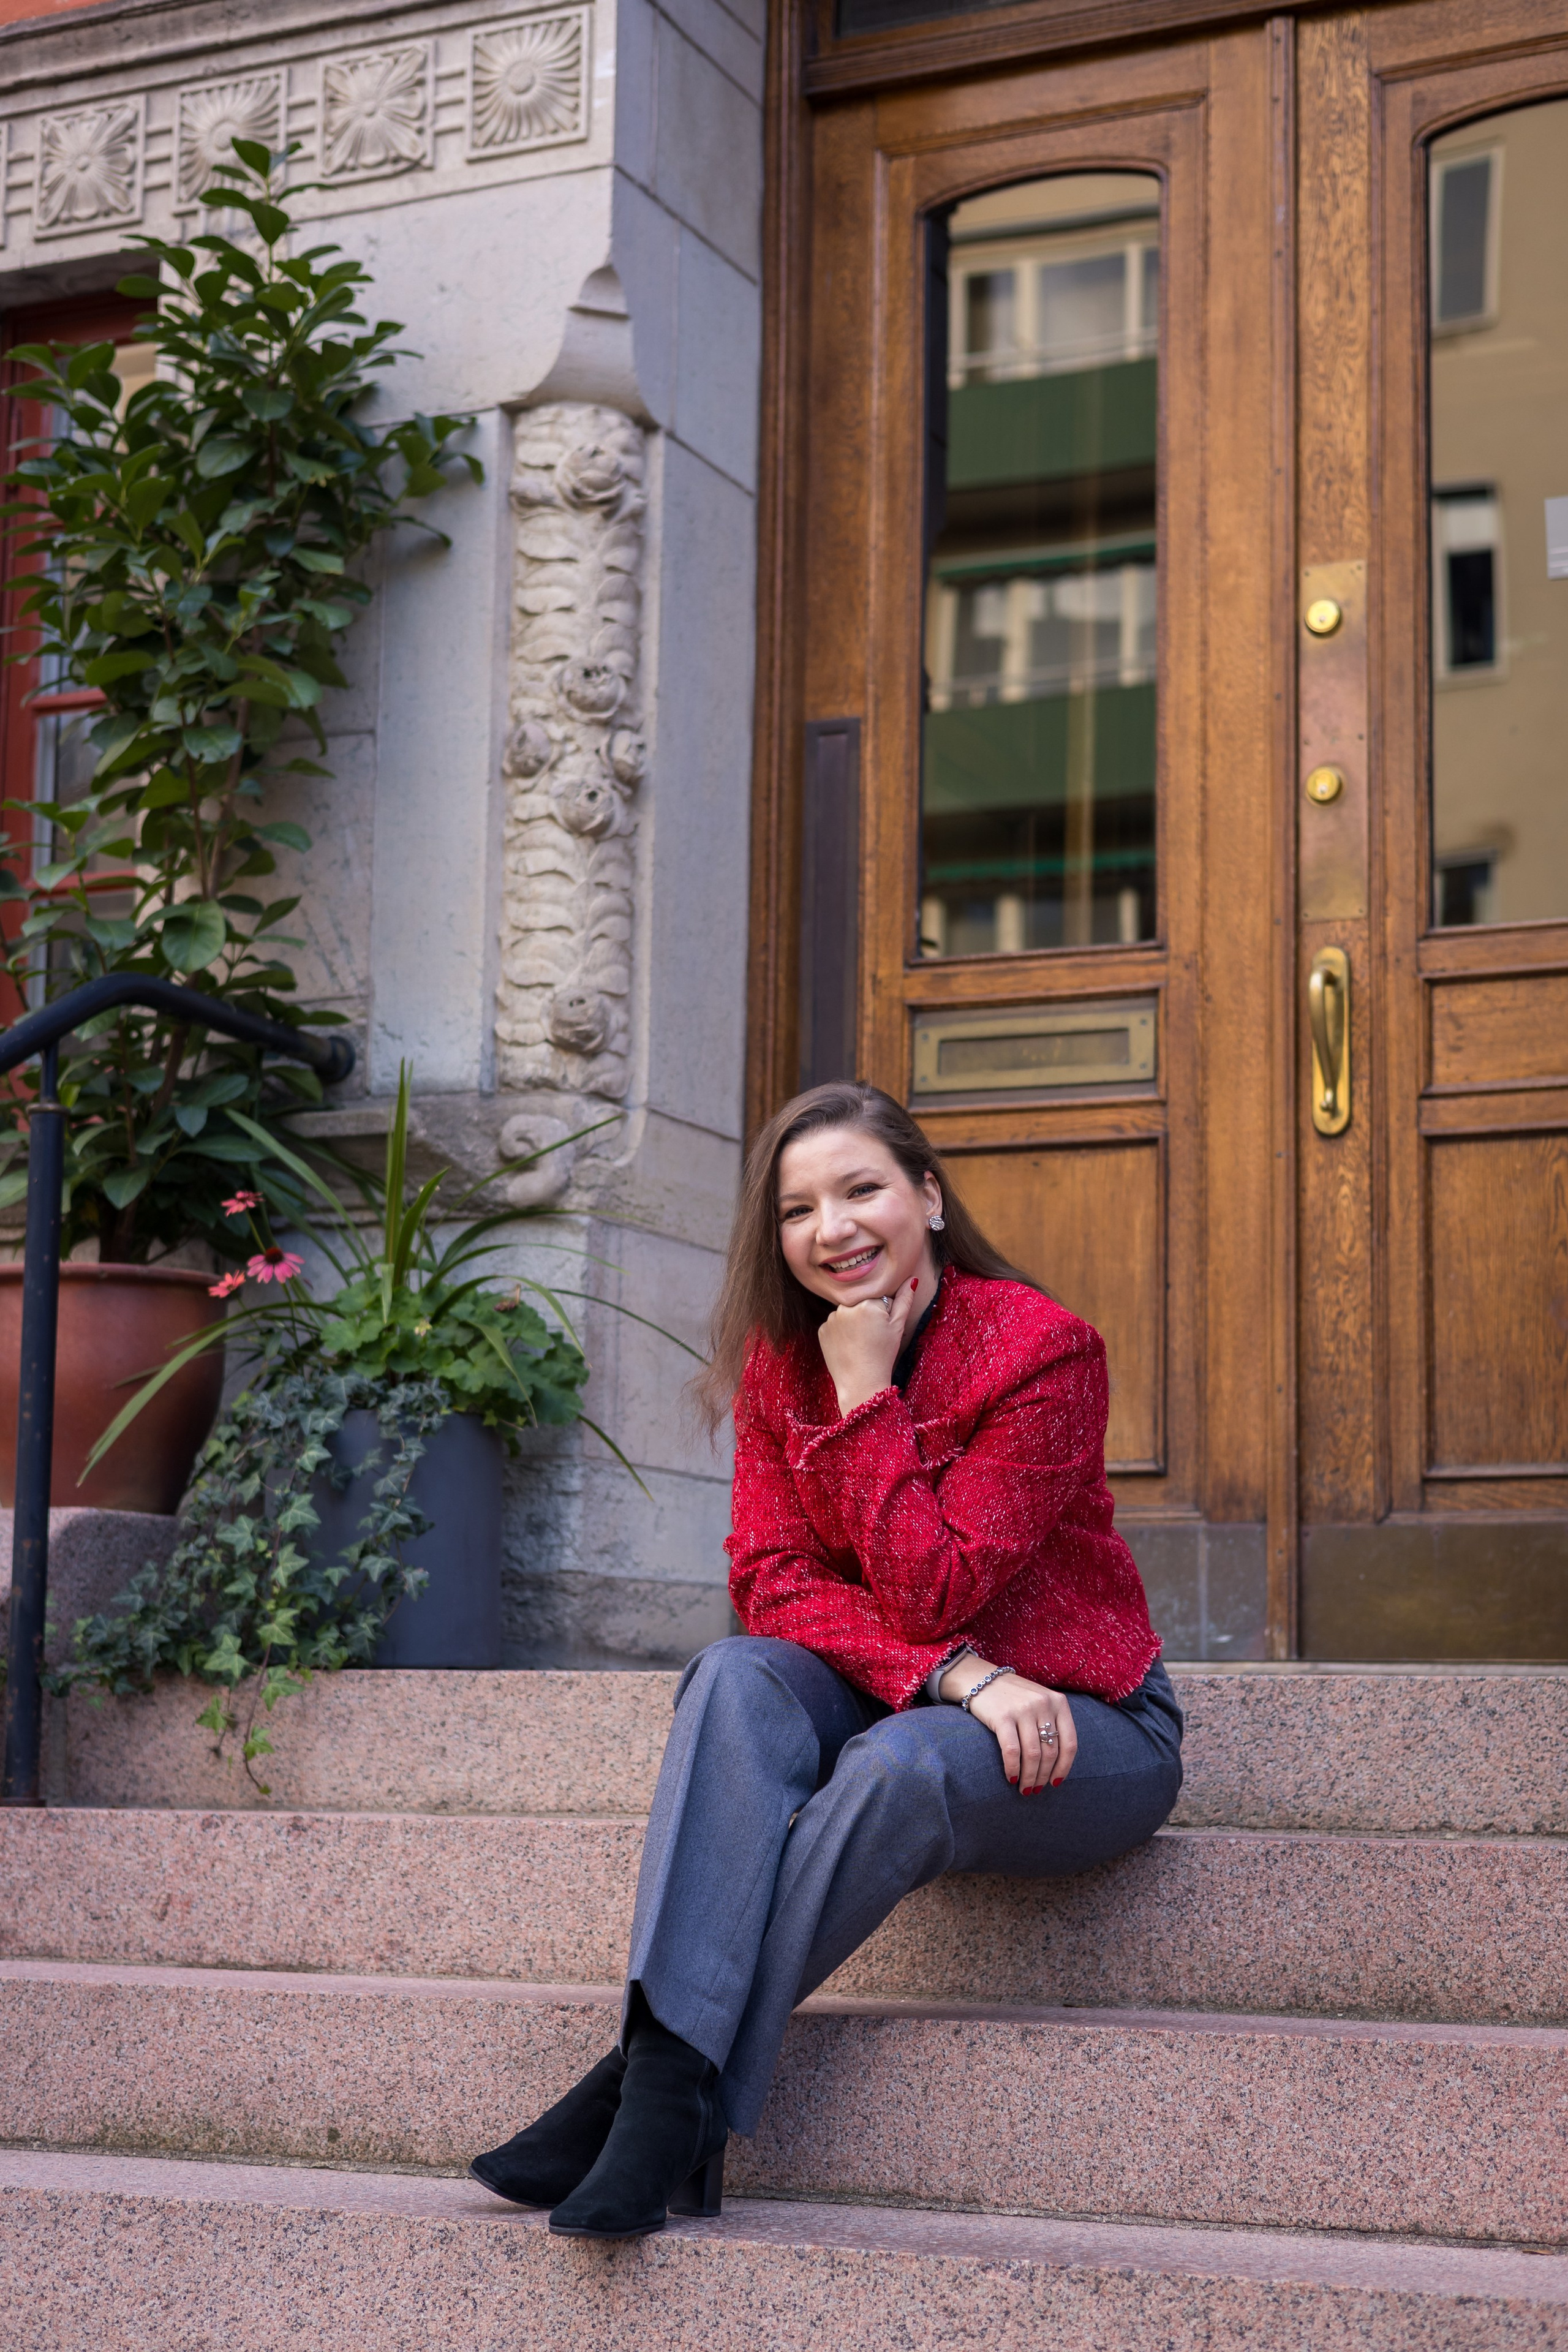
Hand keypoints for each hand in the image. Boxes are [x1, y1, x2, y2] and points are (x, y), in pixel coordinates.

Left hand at [816, 1275, 922, 1417]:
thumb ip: (904, 1300)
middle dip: (866, 1314)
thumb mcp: (898, 1327)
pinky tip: (848, 1346)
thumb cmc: (883, 1355)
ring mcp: (831, 1318)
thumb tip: (911, 1279)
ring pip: (846, 1312)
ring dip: (852, 1322)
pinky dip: (840, 1332)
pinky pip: (834, 1324)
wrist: (860, 1382)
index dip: (882, 1312)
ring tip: (860, 1342)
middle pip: (860, 1303)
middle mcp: (846, 1306)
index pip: (877, 1297)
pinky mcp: (822, 1330)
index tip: (881, 1328)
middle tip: (871, 1336)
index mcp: (867, 1303)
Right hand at [940, 1655, 1076, 1793]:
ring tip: (1025, 1789)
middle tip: (1035, 1790)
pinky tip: (1011, 1778)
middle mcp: (1044, 1704)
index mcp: (1058, 1703)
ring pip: (1033, 1755)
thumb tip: (1057, 1764)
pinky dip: (1013, 1769)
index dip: (1064, 1768)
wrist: (981, 1679)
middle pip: (1050, 1752)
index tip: (1055, 1783)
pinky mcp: (1002, 1716)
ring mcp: (1023, 1709)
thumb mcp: (1040, 1703)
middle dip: (1043, 1776)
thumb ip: (1052, 1724)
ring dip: (1029, 1777)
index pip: (1069, 1743)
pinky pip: (1012, 1751)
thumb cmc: (1014, 1698)